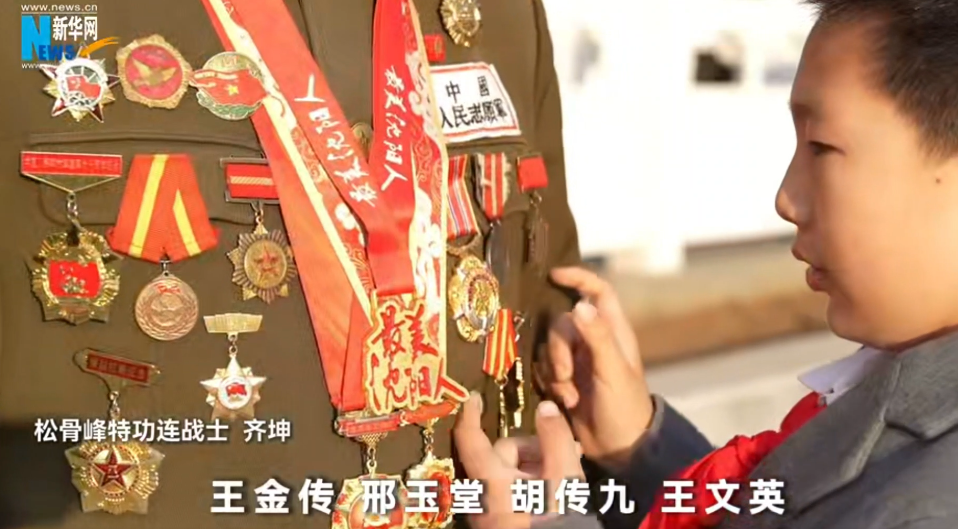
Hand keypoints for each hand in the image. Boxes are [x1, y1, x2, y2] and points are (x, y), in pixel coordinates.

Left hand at [453, 392, 583, 528]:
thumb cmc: (557, 521)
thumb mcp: (565, 476)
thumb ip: (555, 438)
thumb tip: (545, 407)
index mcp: (491, 481)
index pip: (471, 438)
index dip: (471, 415)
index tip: (473, 398)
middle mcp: (482, 496)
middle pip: (502, 454)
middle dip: (534, 446)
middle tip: (568, 450)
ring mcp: (489, 512)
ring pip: (509, 473)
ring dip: (536, 464)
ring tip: (570, 468)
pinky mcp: (499, 524)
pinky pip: (511, 491)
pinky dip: (531, 482)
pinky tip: (558, 486)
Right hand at [543, 266, 653, 466]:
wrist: (620, 447)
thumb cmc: (625, 407)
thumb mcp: (613, 370)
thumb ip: (597, 337)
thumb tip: (579, 305)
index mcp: (612, 332)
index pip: (597, 291)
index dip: (577, 278)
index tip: (553, 275)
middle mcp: (593, 341)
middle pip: (562, 324)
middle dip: (558, 350)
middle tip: (567, 376)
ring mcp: (577, 360)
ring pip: (549, 347)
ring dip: (554, 372)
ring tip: (570, 395)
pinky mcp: (564, 379)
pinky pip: (544, 368)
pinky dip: (550, 383)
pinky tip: (564, 401)